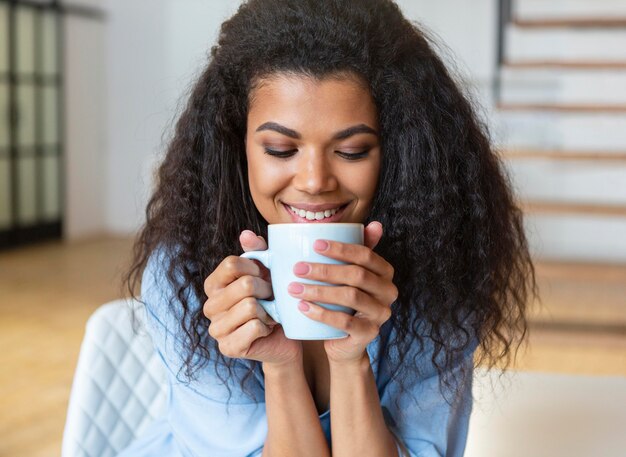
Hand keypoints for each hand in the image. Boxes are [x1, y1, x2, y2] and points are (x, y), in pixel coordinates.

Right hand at [203, 230, 302, 366]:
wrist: (284, 337)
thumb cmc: (272, 301)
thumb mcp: (267, 272)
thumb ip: (257, 251)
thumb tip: (246, 234)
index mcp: (214, 284)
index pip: (231, 263)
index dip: (255, 266)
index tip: (265, 274)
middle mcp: (210, 306)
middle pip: (245, 285)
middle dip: (267, 290)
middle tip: (271, 298)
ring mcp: (216, 329)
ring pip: (250, 307)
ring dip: (268, 310)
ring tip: (269, 313)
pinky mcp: (228, 348)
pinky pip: (254, 327)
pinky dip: (267, 326)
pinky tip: (267, 328)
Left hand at [287, 221, 397, 364]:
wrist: (343, 340)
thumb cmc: (342, 301)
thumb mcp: (347, 275)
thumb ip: (354, 249)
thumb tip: (375, 223)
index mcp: (384, 272)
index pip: (366, 255)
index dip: (341, 248)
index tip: (314, 244)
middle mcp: (388, 292)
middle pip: (356, 275)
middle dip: (324, 270)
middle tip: (298, 268)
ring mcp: (381, 314)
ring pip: (350, 296)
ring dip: (319, 291)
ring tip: (294, 288)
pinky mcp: (369, 333)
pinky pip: (345, 321)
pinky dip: (322, 313)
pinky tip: (303, 308)